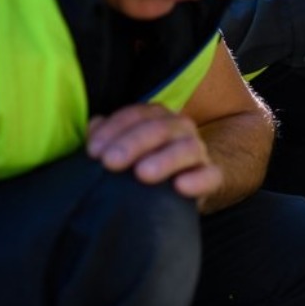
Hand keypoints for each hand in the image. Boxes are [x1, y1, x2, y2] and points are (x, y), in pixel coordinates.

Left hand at [87, 103, 222, 206]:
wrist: (177, 189)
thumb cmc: (141, 165)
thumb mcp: (122, 150)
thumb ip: (107, 136)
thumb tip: (94, 125)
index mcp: (157, 117)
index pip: (136, 115)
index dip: (113, 130)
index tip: (93, 152)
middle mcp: (180, 128)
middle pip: (159, 128)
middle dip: (132, 143)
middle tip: (110, 162)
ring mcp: (197, 151)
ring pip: (187, 148)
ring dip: (164, 159)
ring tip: (142, 174)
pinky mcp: (210, 176)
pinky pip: (211, 175)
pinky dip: (198, 180)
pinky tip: (180, 187)